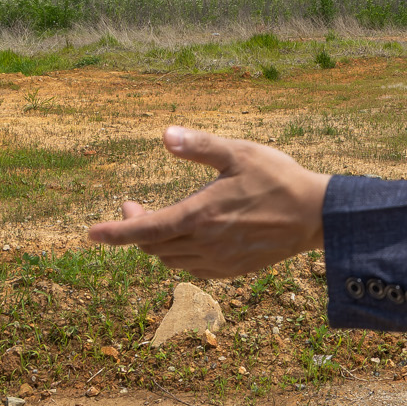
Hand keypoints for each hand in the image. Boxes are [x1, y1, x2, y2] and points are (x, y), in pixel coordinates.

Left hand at [85, 126, 329, 276]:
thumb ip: (198, 145)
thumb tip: (164, 134)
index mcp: (200, 215)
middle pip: (153, 247)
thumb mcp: (238, 152)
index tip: (91, 233)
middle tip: (133, 206)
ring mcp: (218, 261)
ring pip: (170, 260)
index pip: (144, 230)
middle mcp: (204, 244)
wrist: (315, 215)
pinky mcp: (231, 270)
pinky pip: (192, 269)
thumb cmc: (278, 178)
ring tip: (157, 219)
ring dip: (155, 243)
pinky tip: (185, 238)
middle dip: (134, 229)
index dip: (114, 232)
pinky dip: (177, 256)